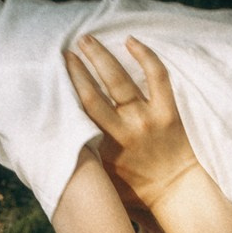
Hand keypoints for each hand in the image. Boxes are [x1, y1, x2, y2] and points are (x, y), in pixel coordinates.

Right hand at [63, 36, 201, 207]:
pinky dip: (145, 56)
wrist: (176, 193)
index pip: (79, 112)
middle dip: (78, 68)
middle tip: (66, 48)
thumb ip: (85, 155)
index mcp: (105, 146)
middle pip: (94, 92)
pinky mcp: (168, 111)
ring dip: (102, 56)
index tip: (55, 70)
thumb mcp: (103, 177)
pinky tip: (130, 41)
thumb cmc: (136, 189)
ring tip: (88, 39)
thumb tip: (60, 137)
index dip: (66, 88)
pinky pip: (157, 76)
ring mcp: (147, 118)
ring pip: (120, 80)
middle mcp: (125, 129)